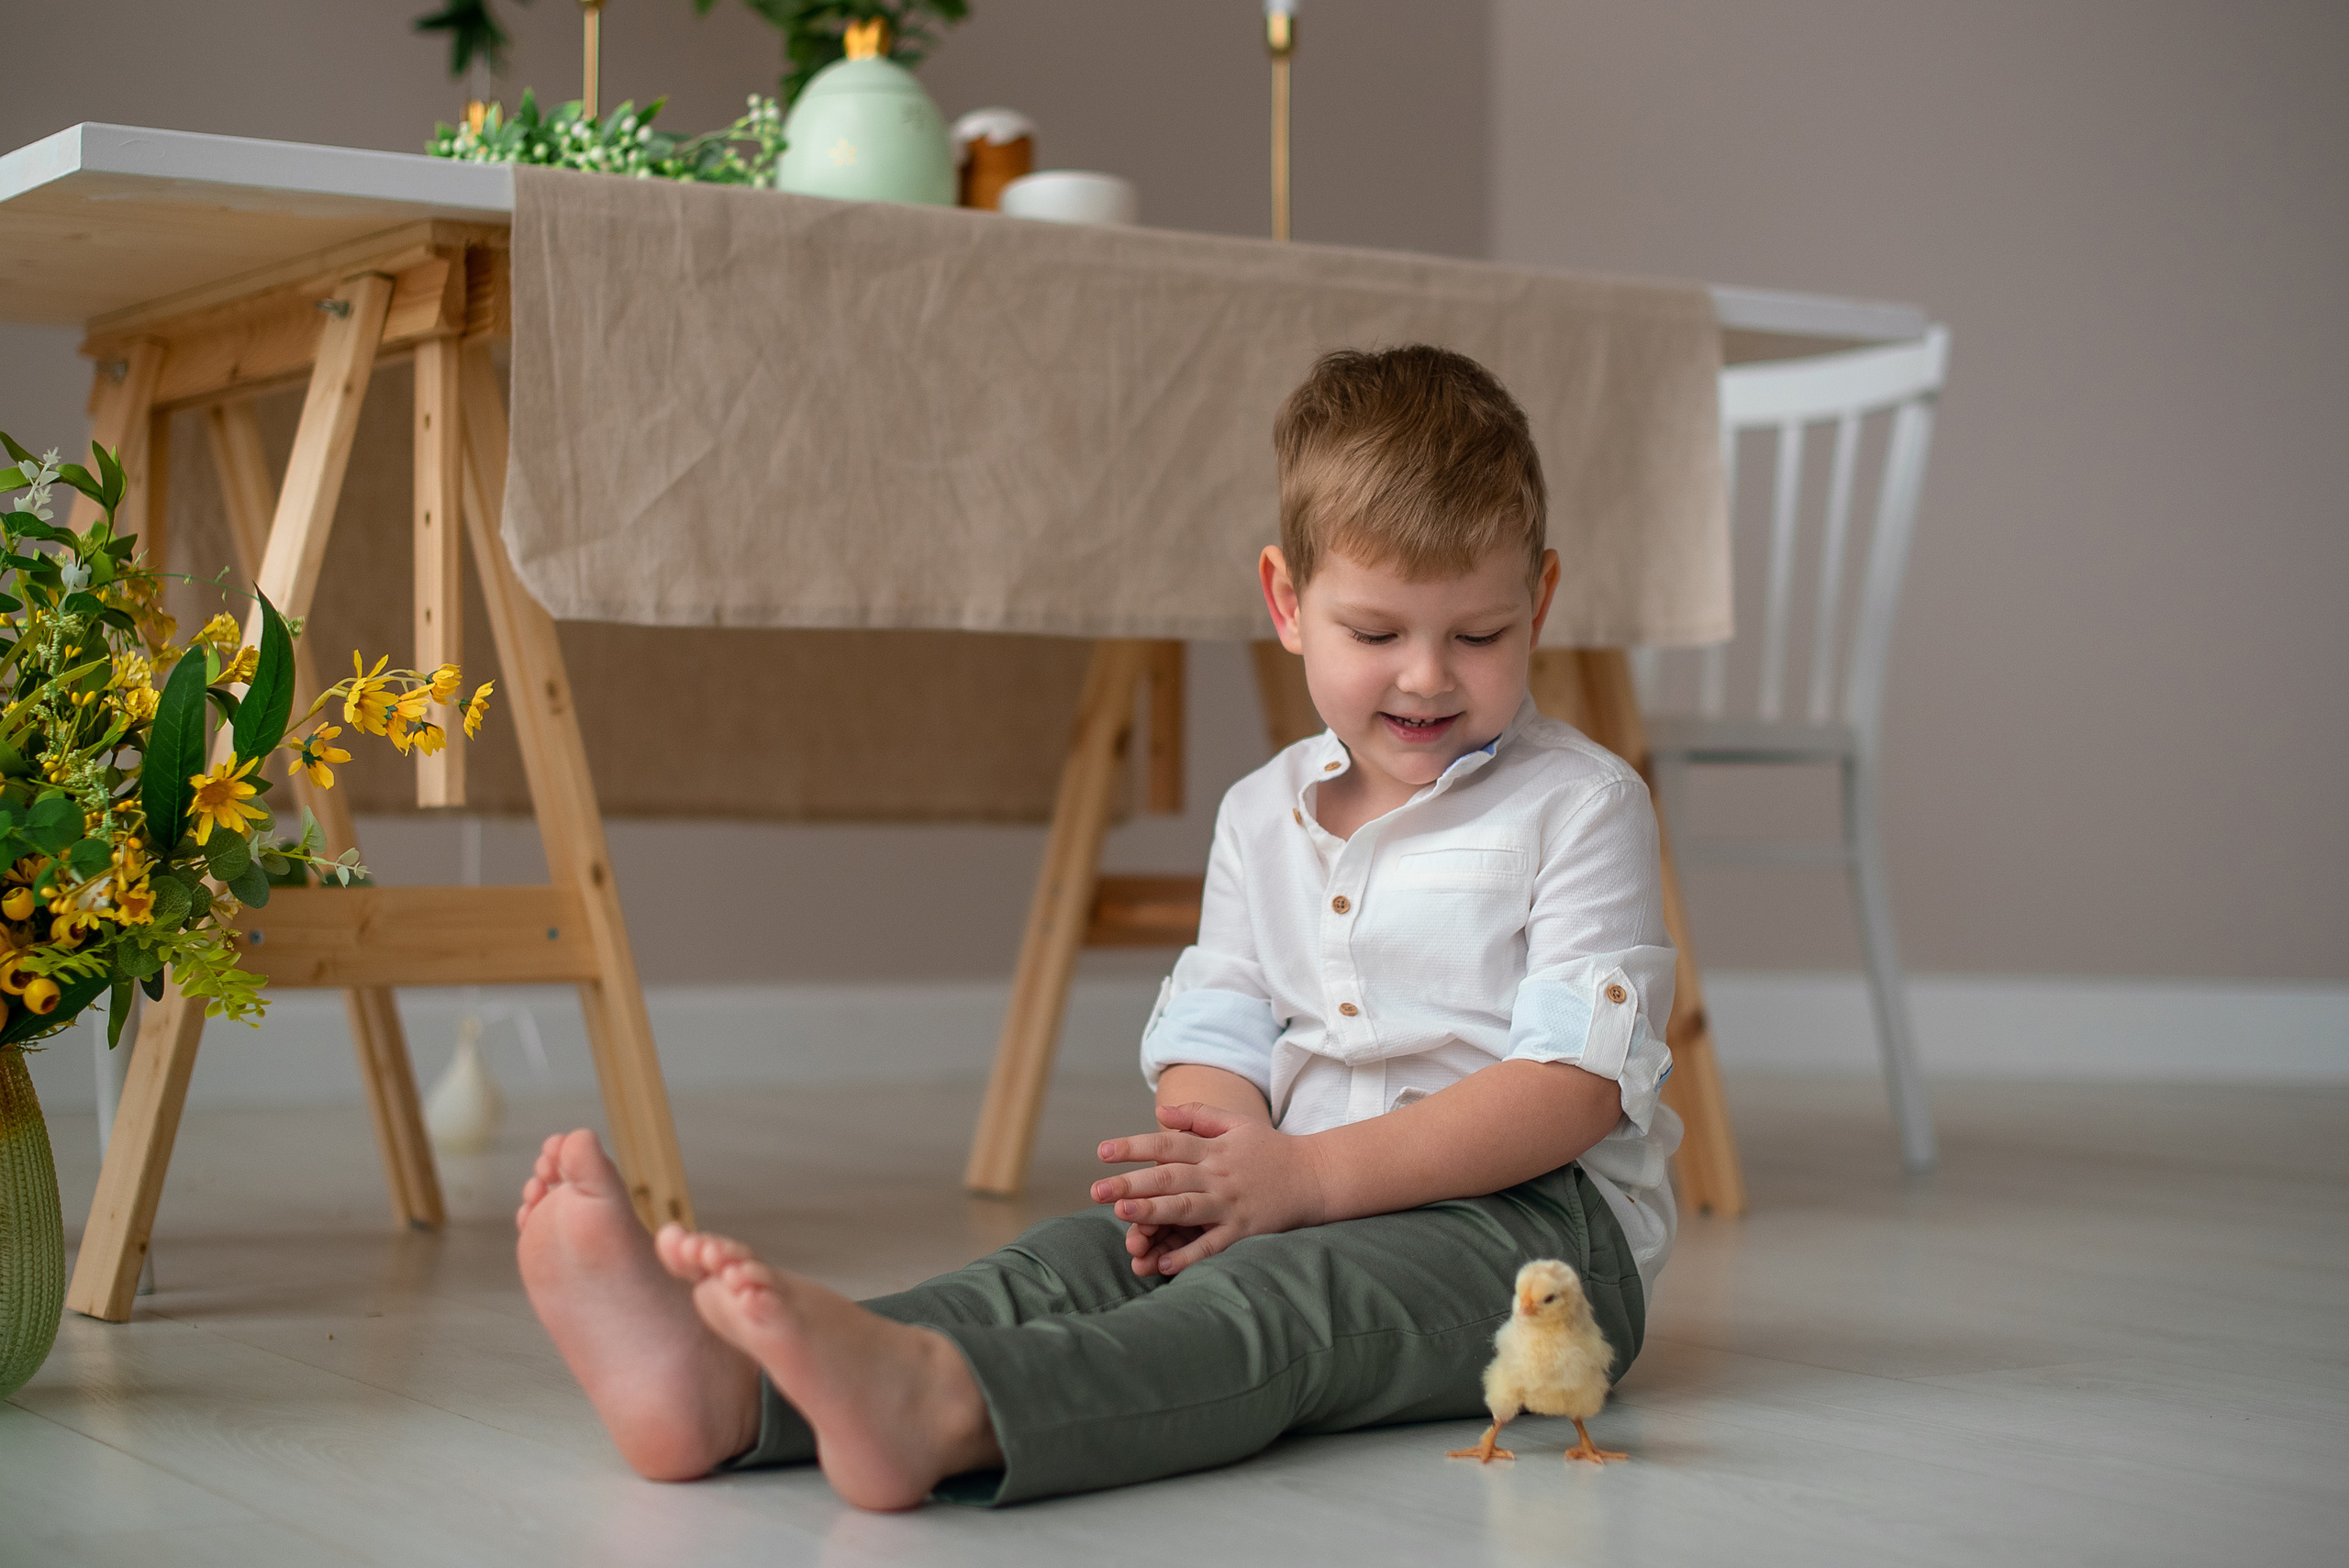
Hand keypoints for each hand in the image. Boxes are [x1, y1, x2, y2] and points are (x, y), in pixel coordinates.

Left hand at [1091, 1102, 1326, 1276]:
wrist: (1315, 1175)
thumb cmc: (1271, 1149)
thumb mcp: (1236, 1123)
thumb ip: (1198, 1115)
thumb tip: (1159, 1112)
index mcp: (1213, 1149)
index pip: (1166, 1145)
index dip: (1133, 1147)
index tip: (1102, 1152)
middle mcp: (1218, 1175)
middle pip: (1169, 1177)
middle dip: (1131, 1183)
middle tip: (1096, 1191)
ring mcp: (1230, 1203)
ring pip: (1186, 1208)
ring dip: (1153, 1211)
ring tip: (1122, 1215)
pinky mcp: (1244, 1229)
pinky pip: (1214, 1244)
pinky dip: (1190, 1254)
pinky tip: (1164, 1263)